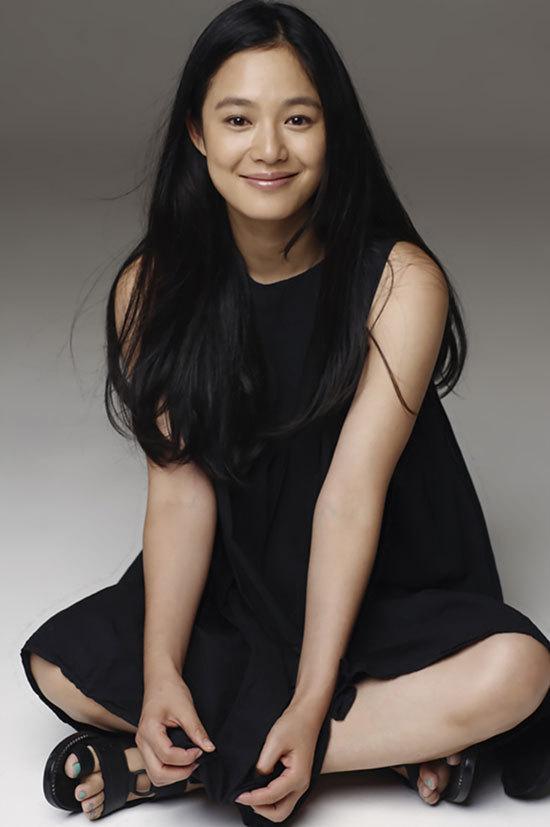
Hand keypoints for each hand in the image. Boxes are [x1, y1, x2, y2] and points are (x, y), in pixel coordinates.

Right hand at [135, 665, 215, 787]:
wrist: (160, 681)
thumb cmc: (170, 690)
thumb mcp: (186, 708)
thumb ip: (196, 730)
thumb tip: (209, 748)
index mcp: (149, 730)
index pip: (167, 756)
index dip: (187, 757)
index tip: (200, 749)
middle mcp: (141, 740)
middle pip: (157, 773)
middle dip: (179, 773)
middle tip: (196, 761)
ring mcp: (142, 745)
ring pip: (155, 775)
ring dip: (174, 776)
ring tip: (190, 763)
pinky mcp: (147, 747)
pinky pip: (155, 769)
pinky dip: (169, 771)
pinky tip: (182, 762)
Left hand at [234, 700, 322, 822]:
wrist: (306, 715)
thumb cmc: (295, 724)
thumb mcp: (275, 740)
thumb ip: (264, 762)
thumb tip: (256, 778)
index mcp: (298, 776)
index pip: (271, 796)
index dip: (253, 798)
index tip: (239, 795)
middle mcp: (302, 784)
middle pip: (280, 813)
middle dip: (261, 809)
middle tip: (244, 798)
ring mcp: (300, 783)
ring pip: (282, 808)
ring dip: (265, 806)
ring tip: (250, 795)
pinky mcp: (296, 779)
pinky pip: (283, 798)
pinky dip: (270, 799)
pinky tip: (259, 788)